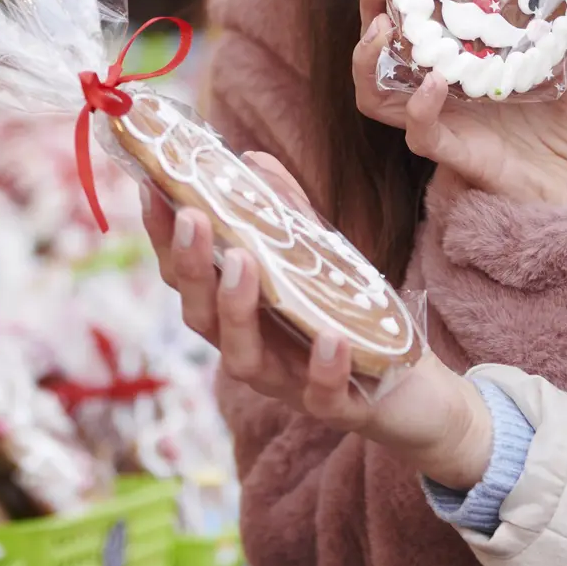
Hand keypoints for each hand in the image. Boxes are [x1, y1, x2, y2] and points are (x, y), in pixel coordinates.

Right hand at [140, 156, 496, 489]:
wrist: (413, 391)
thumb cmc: (350, 320)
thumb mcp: (319, 258)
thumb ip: (286, 214)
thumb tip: (251, 158)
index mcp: (239, 315)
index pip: (186, 278)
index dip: (164, 238)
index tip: (153, 188)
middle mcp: (252, 351)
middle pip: (200, 317)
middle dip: (192, 267)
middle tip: (192, 217)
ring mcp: (289, 383)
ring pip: (243, 358)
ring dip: (238, 310)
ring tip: (244, 262)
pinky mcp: (337, 406)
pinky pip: (321, 394)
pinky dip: (322, 368)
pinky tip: (330, 337)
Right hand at [352, 0, 566, 203]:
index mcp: (469, 45)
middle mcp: (445, 75)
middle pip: (381, 34)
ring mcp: (443, 114)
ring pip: (375, 84)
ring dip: (368, 53)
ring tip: (387, 24)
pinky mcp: (454, 150)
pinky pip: (418, 131)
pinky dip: (420, 107)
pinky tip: (436, 83)